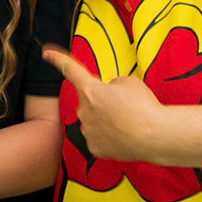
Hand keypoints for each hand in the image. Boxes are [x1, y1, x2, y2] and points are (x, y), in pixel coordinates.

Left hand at [43, 46, 166, 163]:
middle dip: (103, 101)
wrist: (155, 136)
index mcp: (90, 90)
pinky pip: (99, 137)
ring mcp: (87, 131)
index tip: (46, 53)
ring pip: (94, 120)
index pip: (71, 70)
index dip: (58, 60)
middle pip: (89, 101)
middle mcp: (83, 110)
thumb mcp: (128, 82)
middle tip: (125, 106)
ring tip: (128, 122)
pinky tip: (124, 136)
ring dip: (107, 119)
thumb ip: (111, 85)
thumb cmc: (144, 106)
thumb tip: (107, 94)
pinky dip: (110, 136)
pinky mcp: (94, 148)